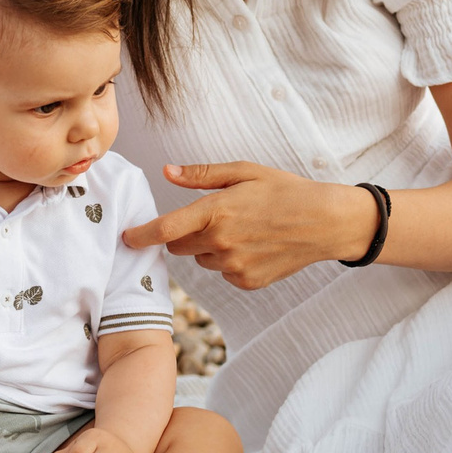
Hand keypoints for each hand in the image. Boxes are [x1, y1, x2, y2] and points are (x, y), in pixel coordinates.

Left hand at [118, 161, 377, 289]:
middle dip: (184, 235)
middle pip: (178, 247)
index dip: (140, 236)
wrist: (325, 222)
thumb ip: (201, 175)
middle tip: (210, 219)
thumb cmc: (284, 191)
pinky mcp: (247, 281)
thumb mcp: (244, 172)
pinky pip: (223, 273)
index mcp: (216, 211)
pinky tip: (252, 246)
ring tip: (240, 230)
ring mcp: (235, 265)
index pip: (165, 230)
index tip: (126, 238)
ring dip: (208, 248)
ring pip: (201, 260)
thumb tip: (167, 171)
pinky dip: (229, 262)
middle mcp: (221, 242)